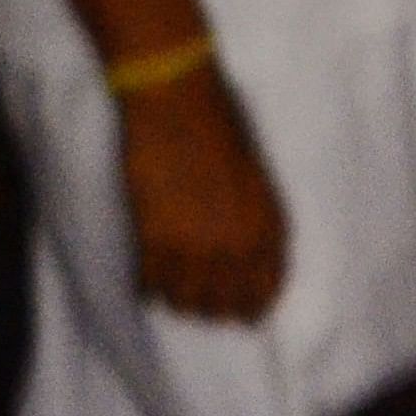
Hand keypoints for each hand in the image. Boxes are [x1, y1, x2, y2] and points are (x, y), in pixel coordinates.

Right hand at [119, 55, 289, 321]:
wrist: (177, 99)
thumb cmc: (219, 124)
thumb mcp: (256, 179)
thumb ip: (254, 221)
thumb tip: (242, 256)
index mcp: (269, 229)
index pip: (266, 292)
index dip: (253, 308)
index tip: (243, 315)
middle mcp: (237, 248)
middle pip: (226, 307)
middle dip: (214, 307)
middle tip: (199, 300)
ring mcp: (195, 249)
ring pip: (187, 304)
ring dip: (179, 300)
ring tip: (171, 288)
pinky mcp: (154, 242)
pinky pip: (151, 287)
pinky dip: (148, 287)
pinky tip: (146, 280)